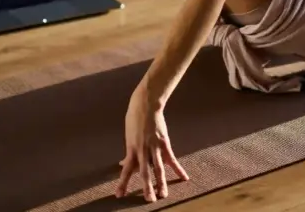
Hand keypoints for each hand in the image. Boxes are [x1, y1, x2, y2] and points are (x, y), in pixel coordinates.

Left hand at [116, 84, 188, 201]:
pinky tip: (184, 178)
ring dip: (161, 182)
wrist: (146, 105)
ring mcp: (155, 147)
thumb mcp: (128, 135)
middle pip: (145, 172)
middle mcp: (143, 150)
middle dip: (147, 187)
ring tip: (163, 195)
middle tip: (149, 199)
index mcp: (131, 148)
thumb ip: (128, 151)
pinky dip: (178, 169)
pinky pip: (172, 159)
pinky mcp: (165, 143)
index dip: (123, 183)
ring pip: (159, 168)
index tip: (119, 195)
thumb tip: (123, 163)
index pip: (127, 170)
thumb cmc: (134, 118)